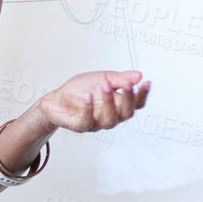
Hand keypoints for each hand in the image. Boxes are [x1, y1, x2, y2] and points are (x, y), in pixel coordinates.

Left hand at [34, 70, 151, 132]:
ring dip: (108, 102)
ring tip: (104, 85)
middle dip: (127, 98)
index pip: (136, 103)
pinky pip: (87, 121)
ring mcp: (96, 123)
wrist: (56, 98)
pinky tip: (88, 96)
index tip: (146, 82)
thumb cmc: (81, 89)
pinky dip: (88, 108)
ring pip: (109, 119)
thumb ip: (119, 78)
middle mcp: (110, 116)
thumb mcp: (102, 78)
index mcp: (118, 104)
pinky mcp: (80, 126)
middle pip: (126, 113)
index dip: (142, 95)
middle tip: (125, 84)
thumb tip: (138, 75)